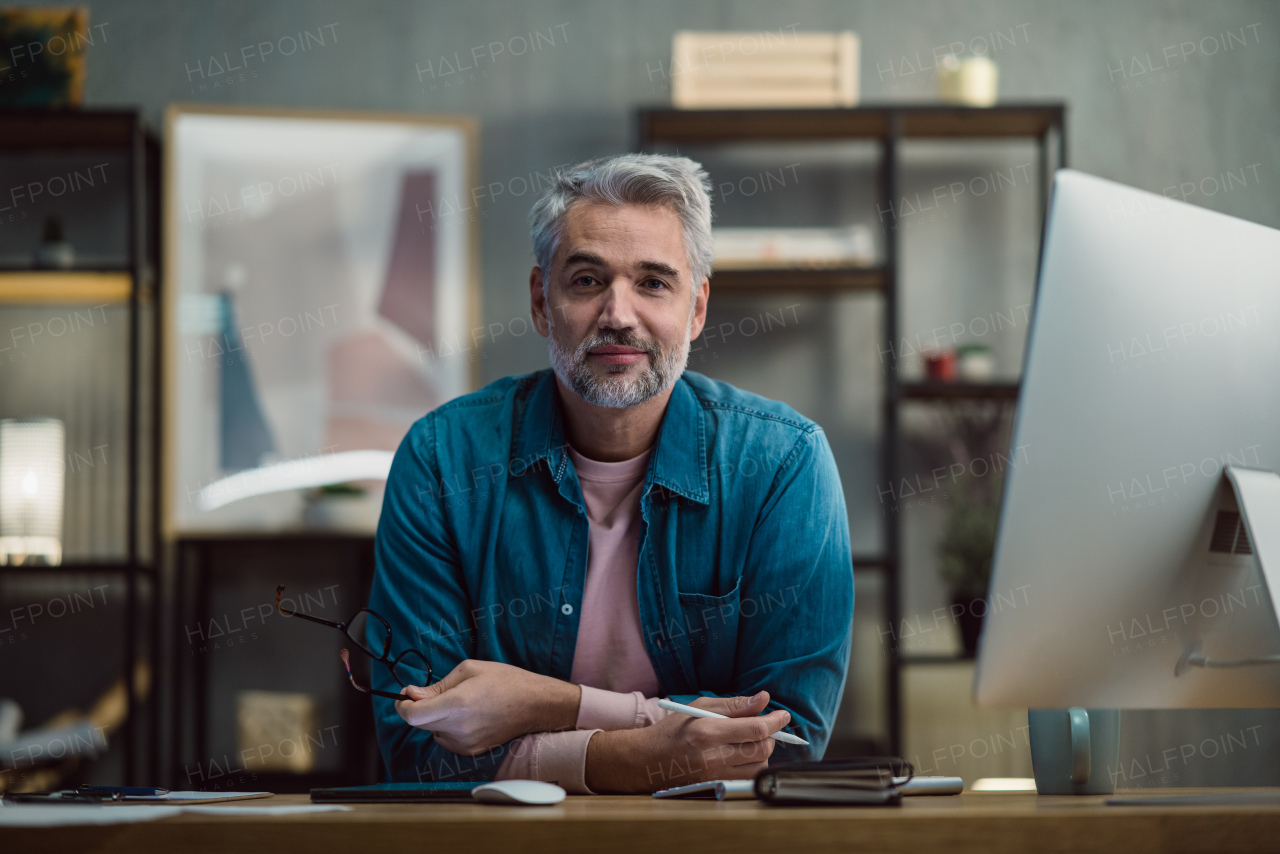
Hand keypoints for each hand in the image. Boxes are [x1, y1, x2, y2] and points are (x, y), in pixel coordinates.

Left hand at [394, 659, 580, 755]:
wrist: (535, 704)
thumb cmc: (505, 681)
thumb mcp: (469, 670)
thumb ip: (437, 685)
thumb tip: (413, 693)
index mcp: (455, 705)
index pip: (412, 715)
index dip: (402, 705)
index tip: (406, 695)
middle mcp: (457, 728)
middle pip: (420, 723)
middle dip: (419, 708)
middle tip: (435, 693)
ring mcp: (465, 743)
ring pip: (434, 731)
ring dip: (436, 718)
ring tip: (460, 703)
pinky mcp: (471, 751)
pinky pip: (448, 739)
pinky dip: (449, 728)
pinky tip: (468, 716)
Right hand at [585, 691, 788, 793]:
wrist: (647, 760)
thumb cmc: (673, 729)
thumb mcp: (699, 707)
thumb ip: (734, 704)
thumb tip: (764, 699)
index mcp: (708, 732)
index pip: (755, 729)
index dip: (775, 722)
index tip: (784, 715)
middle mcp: (712, 757)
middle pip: (762, 750)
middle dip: (771, 737)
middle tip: (764, 727)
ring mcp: (715, 776)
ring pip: (759, 767)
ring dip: (762, 752)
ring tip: (750, 741)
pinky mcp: (716, 788)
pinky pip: (747, 779)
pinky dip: (752, 766)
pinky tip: (743, 756)